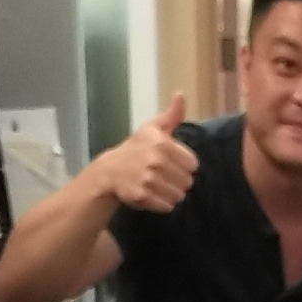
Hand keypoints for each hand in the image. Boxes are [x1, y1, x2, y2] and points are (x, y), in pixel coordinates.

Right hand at [100, 93, 198, 212]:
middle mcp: (155, 160)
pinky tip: (152, 195)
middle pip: (188, 181)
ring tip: (158, 185)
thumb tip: (180, 94)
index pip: (193, 164)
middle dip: (178, 181)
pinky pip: (167, 206)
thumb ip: (171, 115)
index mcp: (161, 142)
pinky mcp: (142, 196)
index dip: (184, 165)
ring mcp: (147, 178)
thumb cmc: (136, 149)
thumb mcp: (153, 129)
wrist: (109, 172)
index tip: (171, 163)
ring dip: (171, 193)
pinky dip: (162, 204)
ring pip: (179, 195)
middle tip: (163, 176)